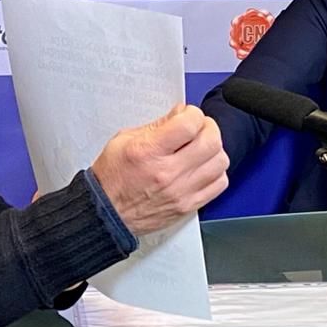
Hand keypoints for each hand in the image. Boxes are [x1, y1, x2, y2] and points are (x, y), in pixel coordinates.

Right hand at [91, 104, 228, 236]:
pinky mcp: (188, 206)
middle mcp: (167, 173)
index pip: (189, 124)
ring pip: (220, 162)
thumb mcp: (125, 139)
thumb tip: (181, 113)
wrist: (106, 213)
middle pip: (211, 142)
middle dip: (208, 128)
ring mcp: (181, 192)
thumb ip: (158, 124)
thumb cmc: (112, 177)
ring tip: (201, 148)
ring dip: (214, 150)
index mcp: (149, 152)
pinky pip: (219, 184)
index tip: (188, 114)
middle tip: (199, 128)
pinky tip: (202, 167)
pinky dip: (216, 172)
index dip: (193, 113)